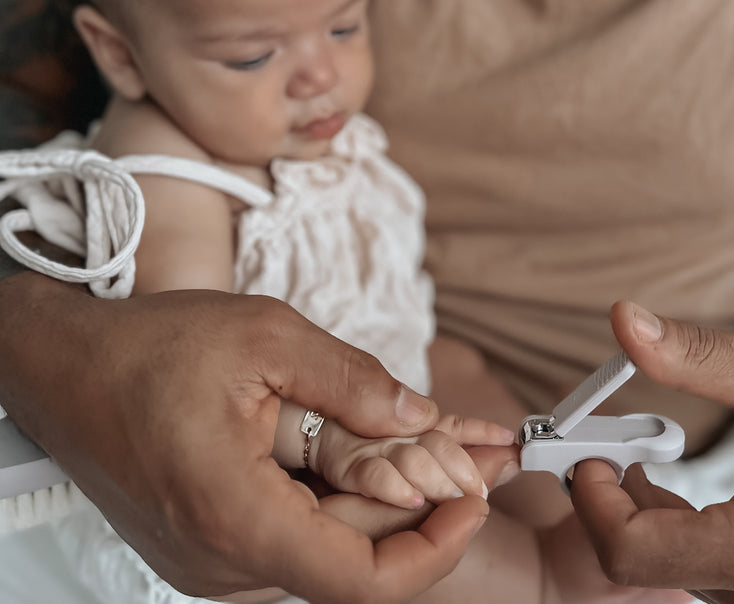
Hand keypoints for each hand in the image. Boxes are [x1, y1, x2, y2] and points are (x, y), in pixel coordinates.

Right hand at [0, 278, 489, 602]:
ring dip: (391, 494)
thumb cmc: (149, 348)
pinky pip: (300, 526)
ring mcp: (216, 555)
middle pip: (356, 553)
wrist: (65, 366)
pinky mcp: (214, 536)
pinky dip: (348, 490)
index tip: (477, 496)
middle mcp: (225, 560)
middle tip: (485, 451)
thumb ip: (350, 381)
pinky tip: (382, 449)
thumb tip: (419, 415)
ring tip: (448, 442)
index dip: (435, 547)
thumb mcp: (264, 336)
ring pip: (331, 540)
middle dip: (428, 502)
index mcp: (236, 519)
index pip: (361, 579)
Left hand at [570, 301, 733, 602]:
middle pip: (644, 568)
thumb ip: (692, 352)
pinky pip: (700, 575)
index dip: (592, 500)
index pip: (634, 553)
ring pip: (669, 575)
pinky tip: (665, 488)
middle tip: (604, 449)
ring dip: (638, 517)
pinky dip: (669, 532)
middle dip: (608, 506)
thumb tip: (624, 323)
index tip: (588, 452)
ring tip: (635, 457)